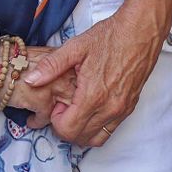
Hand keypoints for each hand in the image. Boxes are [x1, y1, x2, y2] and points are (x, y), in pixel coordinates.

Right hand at [3, 45, 73, 128]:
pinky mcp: (42, 103)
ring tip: (52, 122)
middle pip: (79, 101)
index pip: (83, 84)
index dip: (79, 96)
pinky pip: (45, 120)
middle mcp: (65, 76)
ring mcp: (55, 90)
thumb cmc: (17, 58)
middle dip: (73, 111)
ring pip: (65, 114)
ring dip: (58, 120)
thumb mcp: (43, 58)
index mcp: (66, 64)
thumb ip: (58, 69)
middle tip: (66, 117)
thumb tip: (68, 83)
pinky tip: (31, 120)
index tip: (72, 102)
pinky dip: (37, 122)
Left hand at [22, 13, 161, 146]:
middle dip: (65, 126)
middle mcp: (109, 108)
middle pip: (80, 138)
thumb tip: (30, 79)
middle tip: (62, 105)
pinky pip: (110, 130)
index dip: (55, 120)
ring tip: (74, 108)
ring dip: (80, 131)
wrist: (141, 33)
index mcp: (93, 95)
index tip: (55, 103)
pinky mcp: (129, 108)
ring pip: (96, 139)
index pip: (68, 129)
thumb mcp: (75, 47)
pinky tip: (89, 108)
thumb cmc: (109, 37)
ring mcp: (121, 110)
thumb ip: (51, 66)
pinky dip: (96, 127)